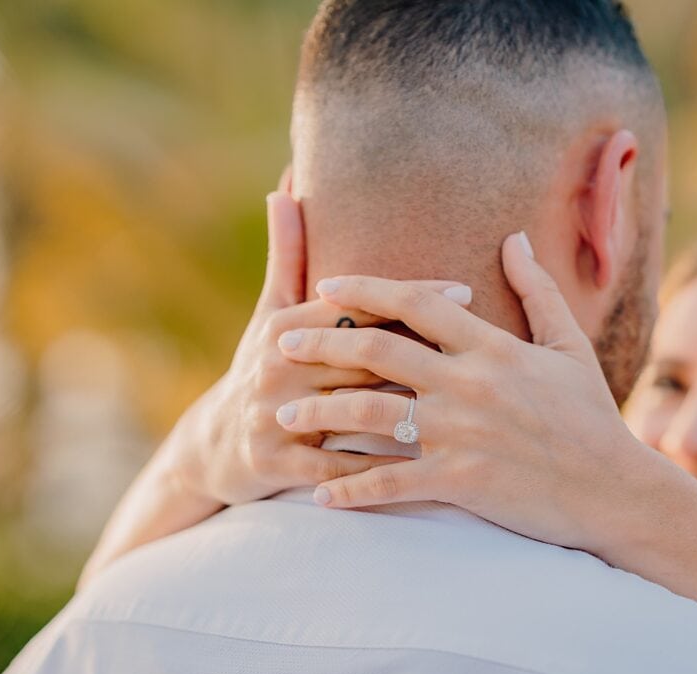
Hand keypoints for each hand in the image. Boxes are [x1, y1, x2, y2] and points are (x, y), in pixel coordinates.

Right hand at [171, 192, 467, 505]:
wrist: (215, 446)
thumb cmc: (262, 367)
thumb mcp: (270, 312)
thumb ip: (287, 252)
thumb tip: (286, 182)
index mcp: (284, 327)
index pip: (356, 306)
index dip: (410, 296)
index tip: (465, 290)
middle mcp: (278, 367)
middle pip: (362, 354)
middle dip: (424, 349)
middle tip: (481, 346)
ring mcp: (275, 417)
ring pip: (354, 409)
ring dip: (411, 409)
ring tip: (467, 408)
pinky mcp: (278, 465)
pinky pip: (338, 467)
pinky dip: (380, 468)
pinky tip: (430, 464)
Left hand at [272, 231, 649, 551]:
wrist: (615, 489)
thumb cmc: (593, 416)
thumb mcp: (569, 346)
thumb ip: (538, 290)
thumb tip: (514, 237)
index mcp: (492, 346)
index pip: (416, 303)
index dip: (365, 289)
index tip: (326, 285)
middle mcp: (470, 383)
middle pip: (377, 352)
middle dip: (322, 343)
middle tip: (280, 343)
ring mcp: (462, 433)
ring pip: (371, 416)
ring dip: (320, 413)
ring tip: (284, 413)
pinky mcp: (462, 482)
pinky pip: (393, 484)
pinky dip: (352, 489)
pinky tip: (321, 495)